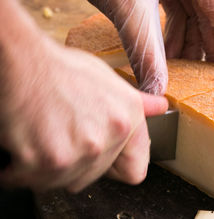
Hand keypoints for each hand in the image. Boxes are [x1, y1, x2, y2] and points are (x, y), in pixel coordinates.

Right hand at [0, 38, 167, 191]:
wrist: (24, 63)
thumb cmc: (63, 69)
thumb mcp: (110, 81)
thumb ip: (138, 103)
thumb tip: (160, 107)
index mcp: (127, 122)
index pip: (135, 172)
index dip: (116, 165)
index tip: (105, 156)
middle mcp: (107, 140)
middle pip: (92, 177)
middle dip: (78, 162)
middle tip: (64, 134)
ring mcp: (77, 153)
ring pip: (63, 181)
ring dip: (50, 166)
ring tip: (45, 135)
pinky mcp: (45, 160)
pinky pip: (31, 180)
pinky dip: (22, 168)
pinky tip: (26, 142)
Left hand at [39, 0, 213, 94]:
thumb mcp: (129, 5)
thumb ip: (145, 51)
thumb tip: (156, 89)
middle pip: (212, 20)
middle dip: (211, 53)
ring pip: (192, 18)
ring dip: (187, 46)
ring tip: (183, 76)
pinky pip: (173, 11)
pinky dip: (169, 34)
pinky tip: (164, 55)